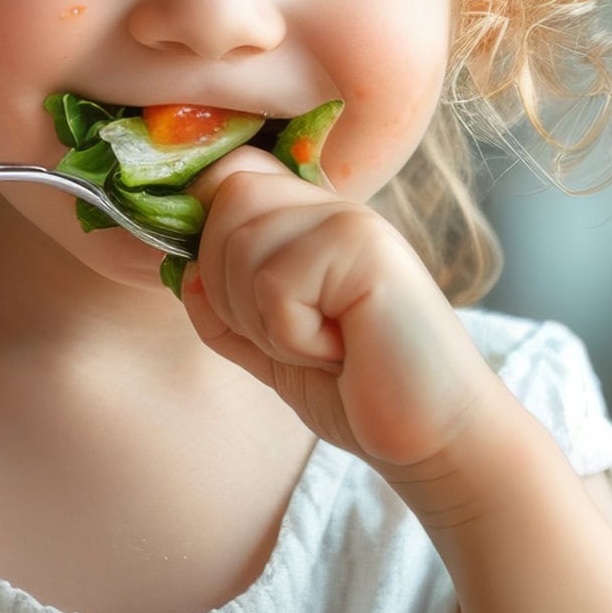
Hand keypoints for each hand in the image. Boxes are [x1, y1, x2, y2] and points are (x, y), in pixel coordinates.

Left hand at [183, 147, 503, 468]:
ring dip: (265, 323)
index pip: (229, 175)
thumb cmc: (353, 390)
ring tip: (323, 345)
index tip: (241, 304)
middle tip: (292, 336)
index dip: (209, 236)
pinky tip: (343, 351)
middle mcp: (331, 208)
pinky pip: (275, 287)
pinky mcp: (367, 249)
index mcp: (308, 220)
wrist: (431, 437)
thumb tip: (180, 268)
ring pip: (241, 245)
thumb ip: (218, 306)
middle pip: (226, 203)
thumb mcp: (265, 345)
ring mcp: (351, 222)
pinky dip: (294, 338)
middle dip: (230, 291)